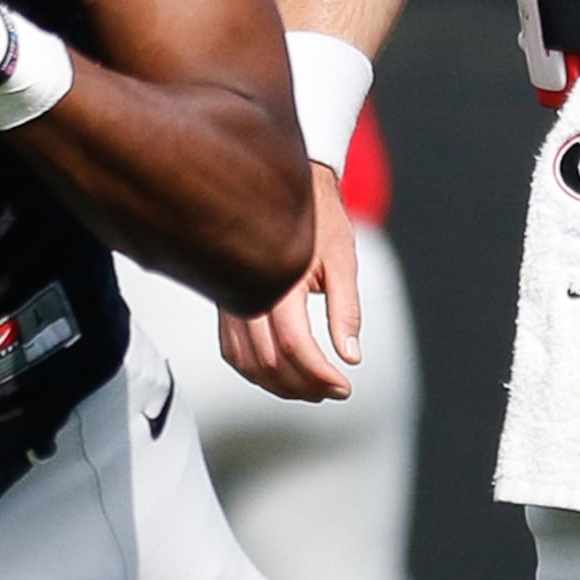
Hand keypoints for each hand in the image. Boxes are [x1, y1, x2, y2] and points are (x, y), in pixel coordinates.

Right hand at [219, 163, 359, 400]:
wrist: (287, 189)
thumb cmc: (318, 220)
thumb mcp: (343, 261)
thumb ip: (346, 311)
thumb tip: (351, 355)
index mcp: (279, 278)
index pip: (293, 343)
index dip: (320, 374)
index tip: (344, 386)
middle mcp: (249, 291)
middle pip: (268, 360)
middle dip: (304, 386)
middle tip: (335, 390)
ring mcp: (233, 299)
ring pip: (247, 362)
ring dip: (280, 386)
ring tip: (314, 388)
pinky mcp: (227, 304)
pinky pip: (233, 350)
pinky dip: (257, 372)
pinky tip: (283, 375)